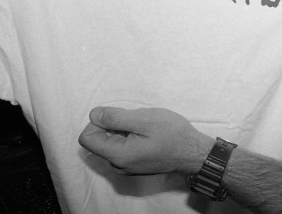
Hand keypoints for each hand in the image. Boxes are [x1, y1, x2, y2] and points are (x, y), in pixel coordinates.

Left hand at [79, 107, 212, 175]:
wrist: (194, 152)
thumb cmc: (172, 134)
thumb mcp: (143, 119)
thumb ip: (115, 118)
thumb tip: (93, 115)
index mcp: (117, 155)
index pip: (87, 138)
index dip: (98, 122)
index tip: (118, 117)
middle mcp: (118, 165)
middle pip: (98, 141)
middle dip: (112, 126)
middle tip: (136, 121)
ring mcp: (126, 167)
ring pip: (111, 143)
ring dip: (122, 131)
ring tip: (144, 128)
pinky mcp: (135, 165)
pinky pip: (122, 148)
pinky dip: (130, 137)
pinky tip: (147, 135)